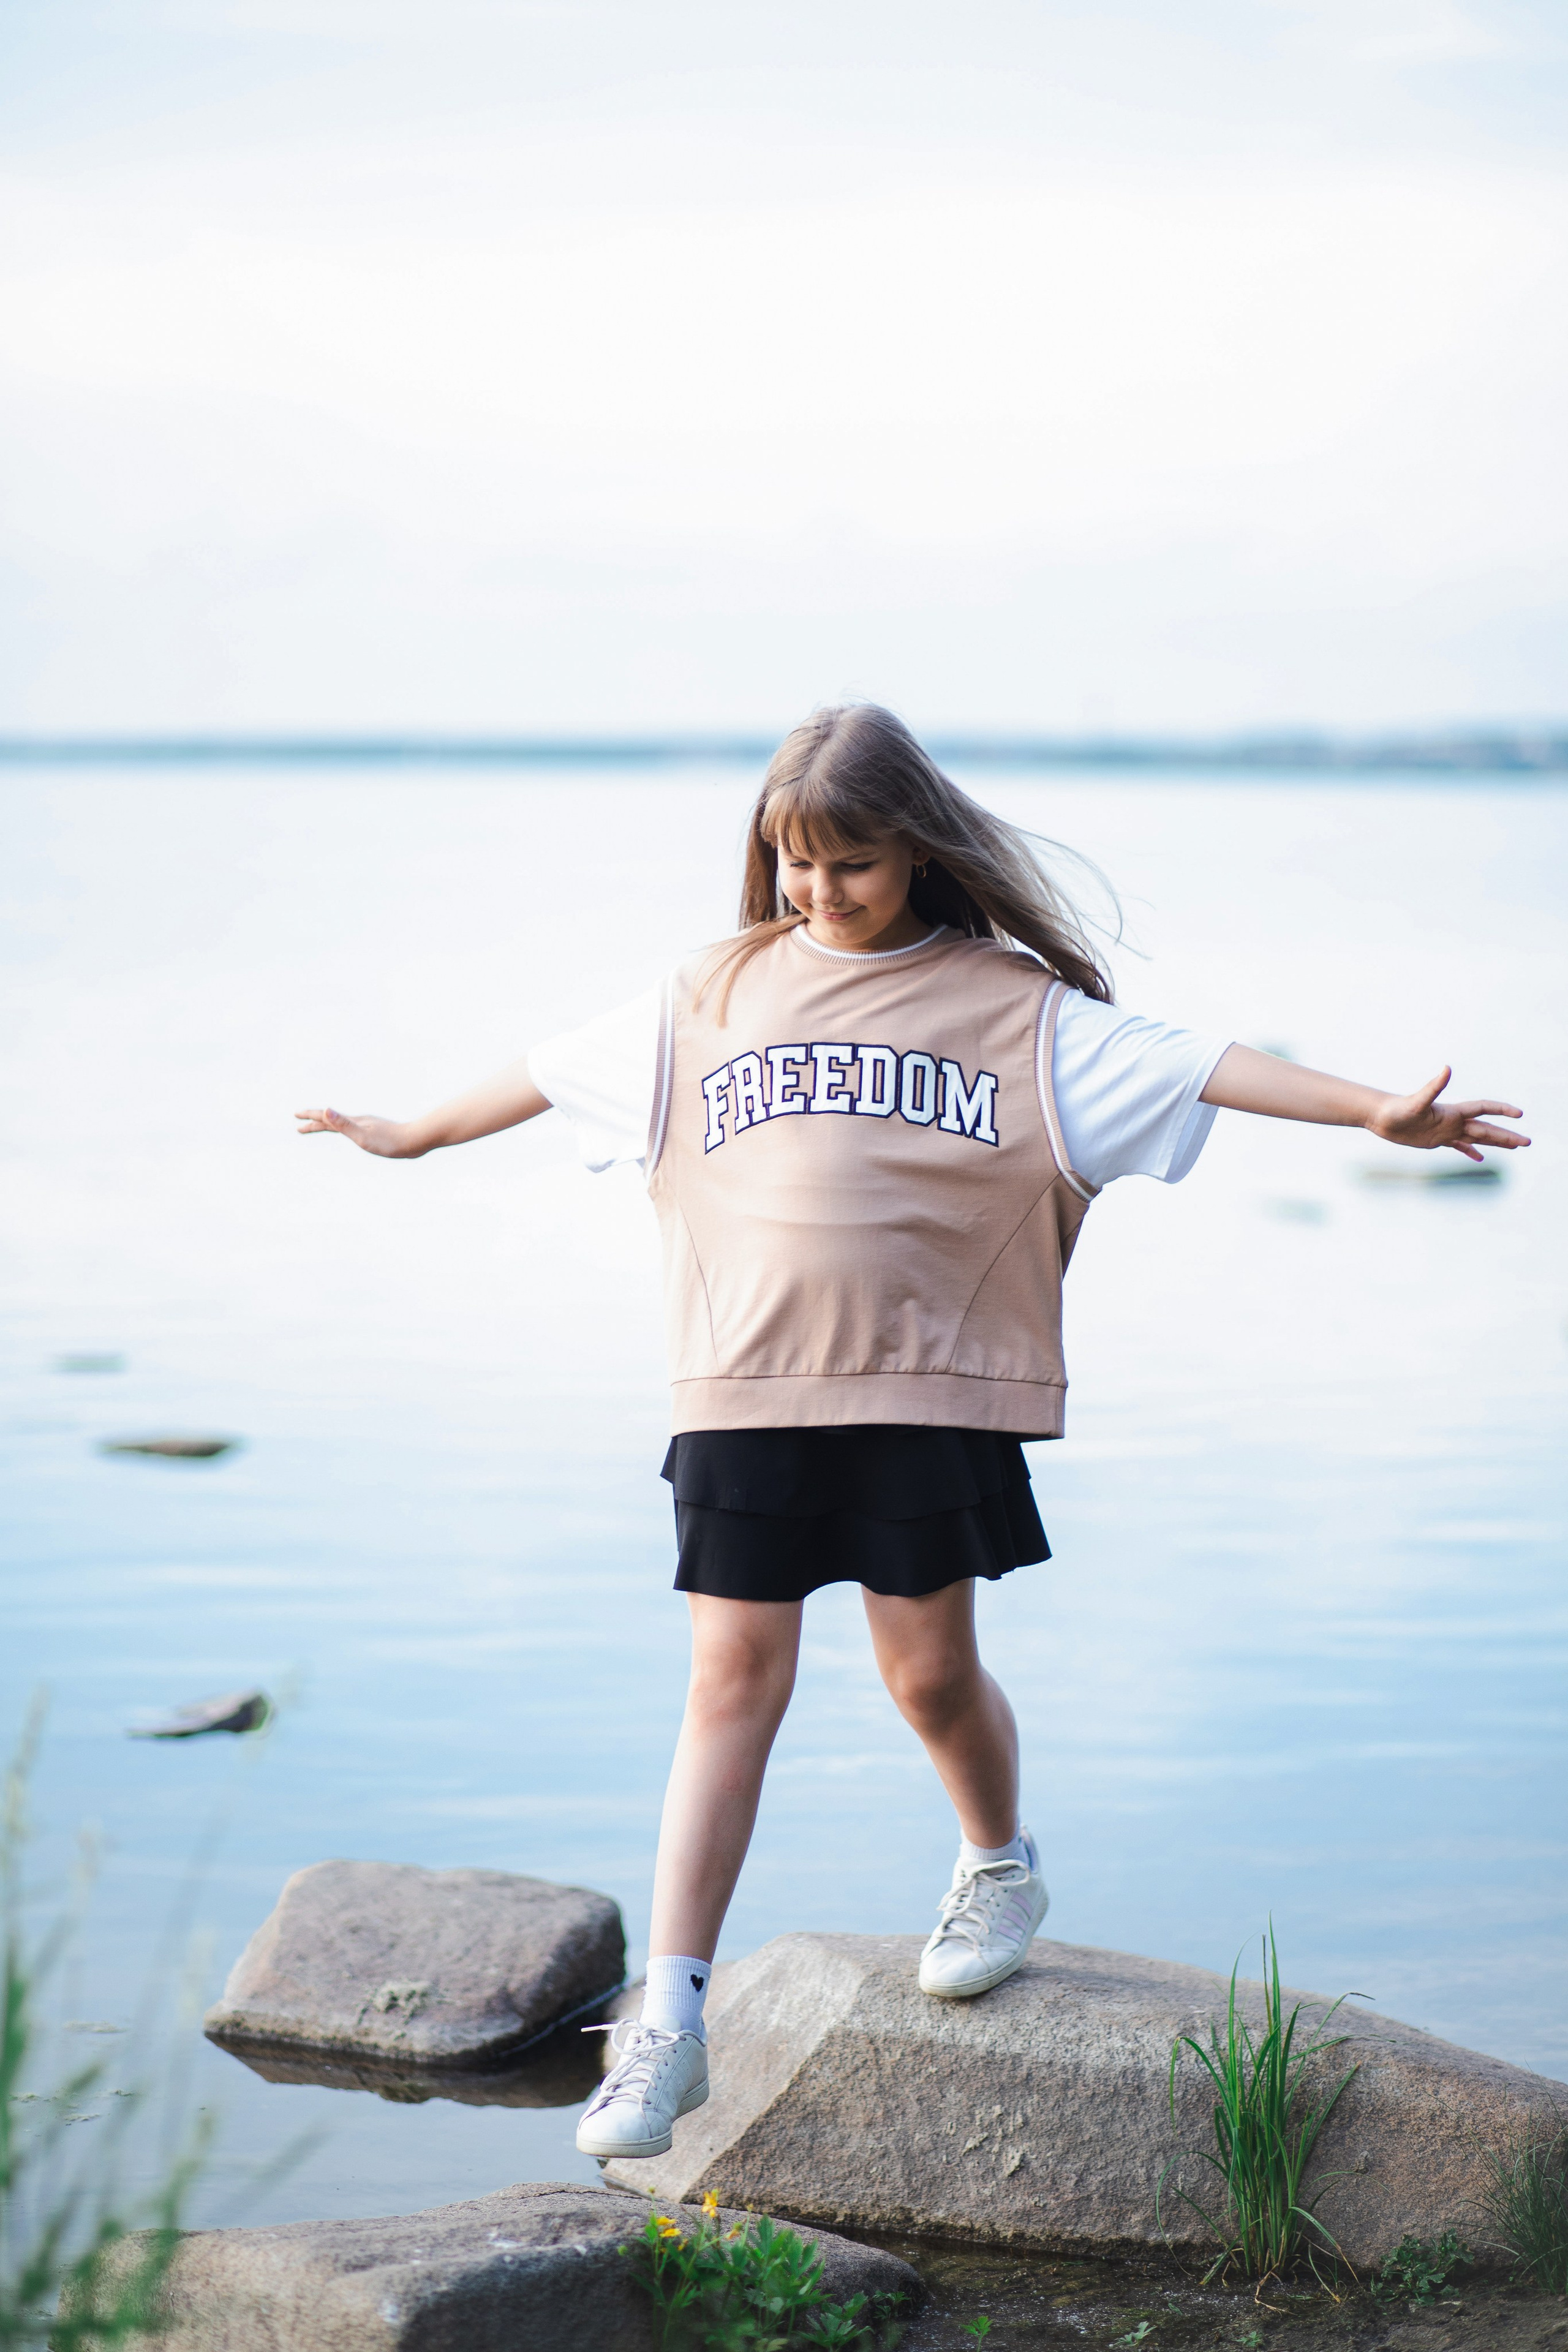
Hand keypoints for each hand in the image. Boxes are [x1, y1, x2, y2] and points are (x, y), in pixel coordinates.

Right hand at [294, 1107, 415, 1156]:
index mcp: (354, 1121)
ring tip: (321, 1126)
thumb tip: (326, 1109)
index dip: (310, 1117)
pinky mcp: (377, 1131)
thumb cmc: (390, 1142)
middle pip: (332, 1120)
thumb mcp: (363, 1136)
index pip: (326, 1117)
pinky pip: (354, 1129)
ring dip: (329, 1125)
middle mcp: (360, 1121)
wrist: (416, 1140)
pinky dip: (344, 1129)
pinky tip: (351, 1132)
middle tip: (299, 1124)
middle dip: (314, 1122)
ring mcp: (368, 1125)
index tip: (296, 1116)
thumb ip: (344, 1124)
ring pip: (342, 1124)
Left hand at [1365, 1068, 1529, 1161]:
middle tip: (1527, 1142)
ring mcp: (1446, 1130)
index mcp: (1452, 1112)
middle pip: (1486, 1128)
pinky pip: (1459, 1146)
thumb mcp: (1417, 1101)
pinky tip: (1480, 1158)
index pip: (1483, 1109)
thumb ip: (1434, 1086)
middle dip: (1507, 1135)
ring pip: (1477, 1138)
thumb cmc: (1397, 1108)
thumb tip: (1447, 1067)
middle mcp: (1453, 1120)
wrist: (1381, 1117)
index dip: (1501, 1110)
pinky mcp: (1436, 1139)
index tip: (1519, 1115)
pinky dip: (1470, 1152)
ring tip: (1515, 1147)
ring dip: (1496, 1143)